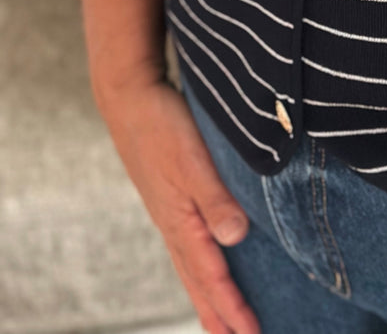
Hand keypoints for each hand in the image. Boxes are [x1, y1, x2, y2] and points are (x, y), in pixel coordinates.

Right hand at [97, 76, 259, 333]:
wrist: (129, 96)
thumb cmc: (162, 125)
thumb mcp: (192, 159)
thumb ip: (215, 198)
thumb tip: (235, 238)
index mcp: (180, 220)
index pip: (212, 275)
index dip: (232, 307)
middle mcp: (173, 223)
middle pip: (197, 282)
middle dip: (218, 315)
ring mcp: (168, 212)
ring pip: (191, 266)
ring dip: (208, 296)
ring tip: (221, 322)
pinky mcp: (169, 197)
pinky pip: (187, 246)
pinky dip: (199, 267)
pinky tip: (207, 262)